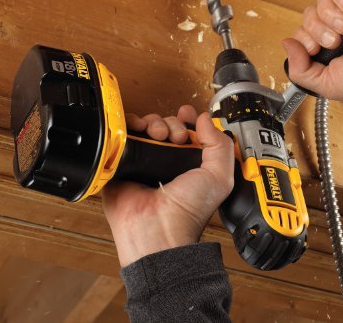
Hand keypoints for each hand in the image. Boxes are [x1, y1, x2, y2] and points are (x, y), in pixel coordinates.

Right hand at [102, 105, 233, 266]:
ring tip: (158, 134)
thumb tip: (205, 119)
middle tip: (176, 136)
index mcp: (189, 163)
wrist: (159, 228)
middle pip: (166, 126)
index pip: (186, 131)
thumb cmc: (189, 210)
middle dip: (172, 123)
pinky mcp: (123, 163)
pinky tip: (139, 129)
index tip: (187, 113)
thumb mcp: (219, 176)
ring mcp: (144, 161)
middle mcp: (166, 161)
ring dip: (154, 122)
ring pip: (146, 127)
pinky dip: (130, 125)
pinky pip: (123, 136)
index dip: (187, 119)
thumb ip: (219, 144)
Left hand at [282, 0, 342, 106]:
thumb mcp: (325, 84)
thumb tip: (286, 43)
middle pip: (309, 14)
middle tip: (335, 41)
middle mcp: (338, 28)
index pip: (302, 32)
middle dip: (317, 28)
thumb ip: (300, 69)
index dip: (304, 38)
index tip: (316, 49)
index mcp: (329, 48)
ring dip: (328, 13)